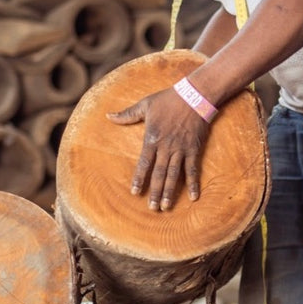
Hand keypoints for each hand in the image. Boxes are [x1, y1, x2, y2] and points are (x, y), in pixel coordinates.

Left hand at [106, 86, 209, 210]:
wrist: (194, 95)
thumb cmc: (168, 99)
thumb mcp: (145, 104)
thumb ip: (127, 114)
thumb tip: (108, 116)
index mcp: (152, 138)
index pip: (144, 163)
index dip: (139, 178)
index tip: (135, 192)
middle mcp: (166, 147)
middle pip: (159, 173)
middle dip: (155, 192)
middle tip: (152, 208)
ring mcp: (181, 149)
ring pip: (174, 175)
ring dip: (170, 192)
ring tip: (166, 207)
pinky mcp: (194, 149)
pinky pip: (193, 169)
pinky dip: (193, 184)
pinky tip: (193, 197)